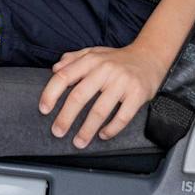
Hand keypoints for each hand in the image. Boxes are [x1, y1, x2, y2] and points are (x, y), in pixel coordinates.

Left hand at [39, 41, 165, 148]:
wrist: (150, 57)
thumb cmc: (117, 59)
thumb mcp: (94, 52)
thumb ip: (73, 59)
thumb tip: (55, 69)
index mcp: (91, 60)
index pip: (65, 76)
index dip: (51, 93)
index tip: (44, 109)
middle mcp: (105, 70)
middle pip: (79, 96)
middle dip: (65, 117)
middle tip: (57, 132)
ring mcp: (122, 82)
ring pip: (100, 110)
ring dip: (87, 130)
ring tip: (78, 142)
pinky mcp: (137, 94)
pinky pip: (122, 117)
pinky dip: (110, 130)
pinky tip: (102, 135)